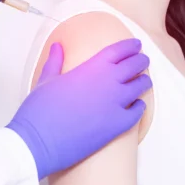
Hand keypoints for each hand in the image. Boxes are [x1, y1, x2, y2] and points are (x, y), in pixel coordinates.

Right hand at [7, 39, 151, 178]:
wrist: (39, 140)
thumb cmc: (40, 108)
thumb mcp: (46, 80)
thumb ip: (55, 61)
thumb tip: (57, 46)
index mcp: (91, 68)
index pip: (118, 50)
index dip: (129, 46)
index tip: (136, 44)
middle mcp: (108, 82)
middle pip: (133, 66)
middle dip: (140, 60)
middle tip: (143, 59)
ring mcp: (115, 104)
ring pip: (139, 87)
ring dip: (144, 81)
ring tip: (144, 80)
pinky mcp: (117, 126)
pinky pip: (137, 112)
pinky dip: (139, 107)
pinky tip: (138, 105)